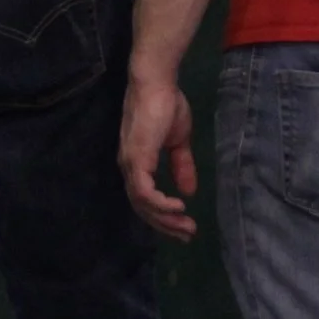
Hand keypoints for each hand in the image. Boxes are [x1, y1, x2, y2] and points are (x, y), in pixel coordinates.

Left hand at [119, 76, 198, 241]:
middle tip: (188, 235)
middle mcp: (129, 169)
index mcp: (137, 164)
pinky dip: (160, 204)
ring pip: (143, 205)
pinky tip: (178, 207)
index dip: (163, 217)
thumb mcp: (178, 141)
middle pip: (143, 209)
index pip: (146, 200)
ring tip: (187, 225)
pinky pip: (144, 193)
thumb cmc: (166, 105)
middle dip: (166, 225)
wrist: (156, 83)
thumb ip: (182, 165)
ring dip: (165, 219)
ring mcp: (130, 165)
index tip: (184, 228)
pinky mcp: (136, 160)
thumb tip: (189, 191)